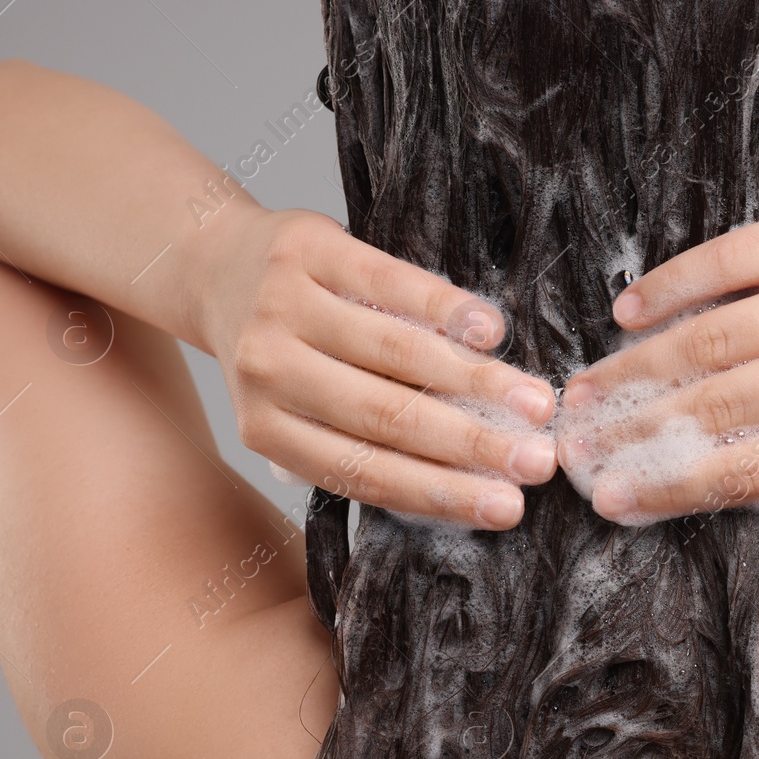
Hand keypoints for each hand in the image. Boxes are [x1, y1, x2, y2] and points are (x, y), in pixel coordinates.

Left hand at [198, 207, 557, 528]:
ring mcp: (281, 308)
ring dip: (477, 382)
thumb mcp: (301, 410)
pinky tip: (492, 331)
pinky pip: (390, 283)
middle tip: (539, 463)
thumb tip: (470, 485)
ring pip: (396, 354)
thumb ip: (362, 443)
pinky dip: (447, 310)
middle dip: (473, 446)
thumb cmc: (285, 352)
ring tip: (537, 403)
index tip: (507, 508)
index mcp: (266, 430)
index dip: (442, 493)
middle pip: (387, 418)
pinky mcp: (305, 250)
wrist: (218, 265)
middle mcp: (267, 372)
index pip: (365, 472)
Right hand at [557, 193, 758, 523]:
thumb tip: (701, 480)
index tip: (611, 500)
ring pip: (710, 339)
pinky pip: (728, 260)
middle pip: (717, 406)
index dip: (670, 489)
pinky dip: (670, 287)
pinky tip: (628, 312)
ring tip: (584, 390)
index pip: (750, 470)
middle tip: (575, 445)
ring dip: (635, 369)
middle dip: (634, 433)